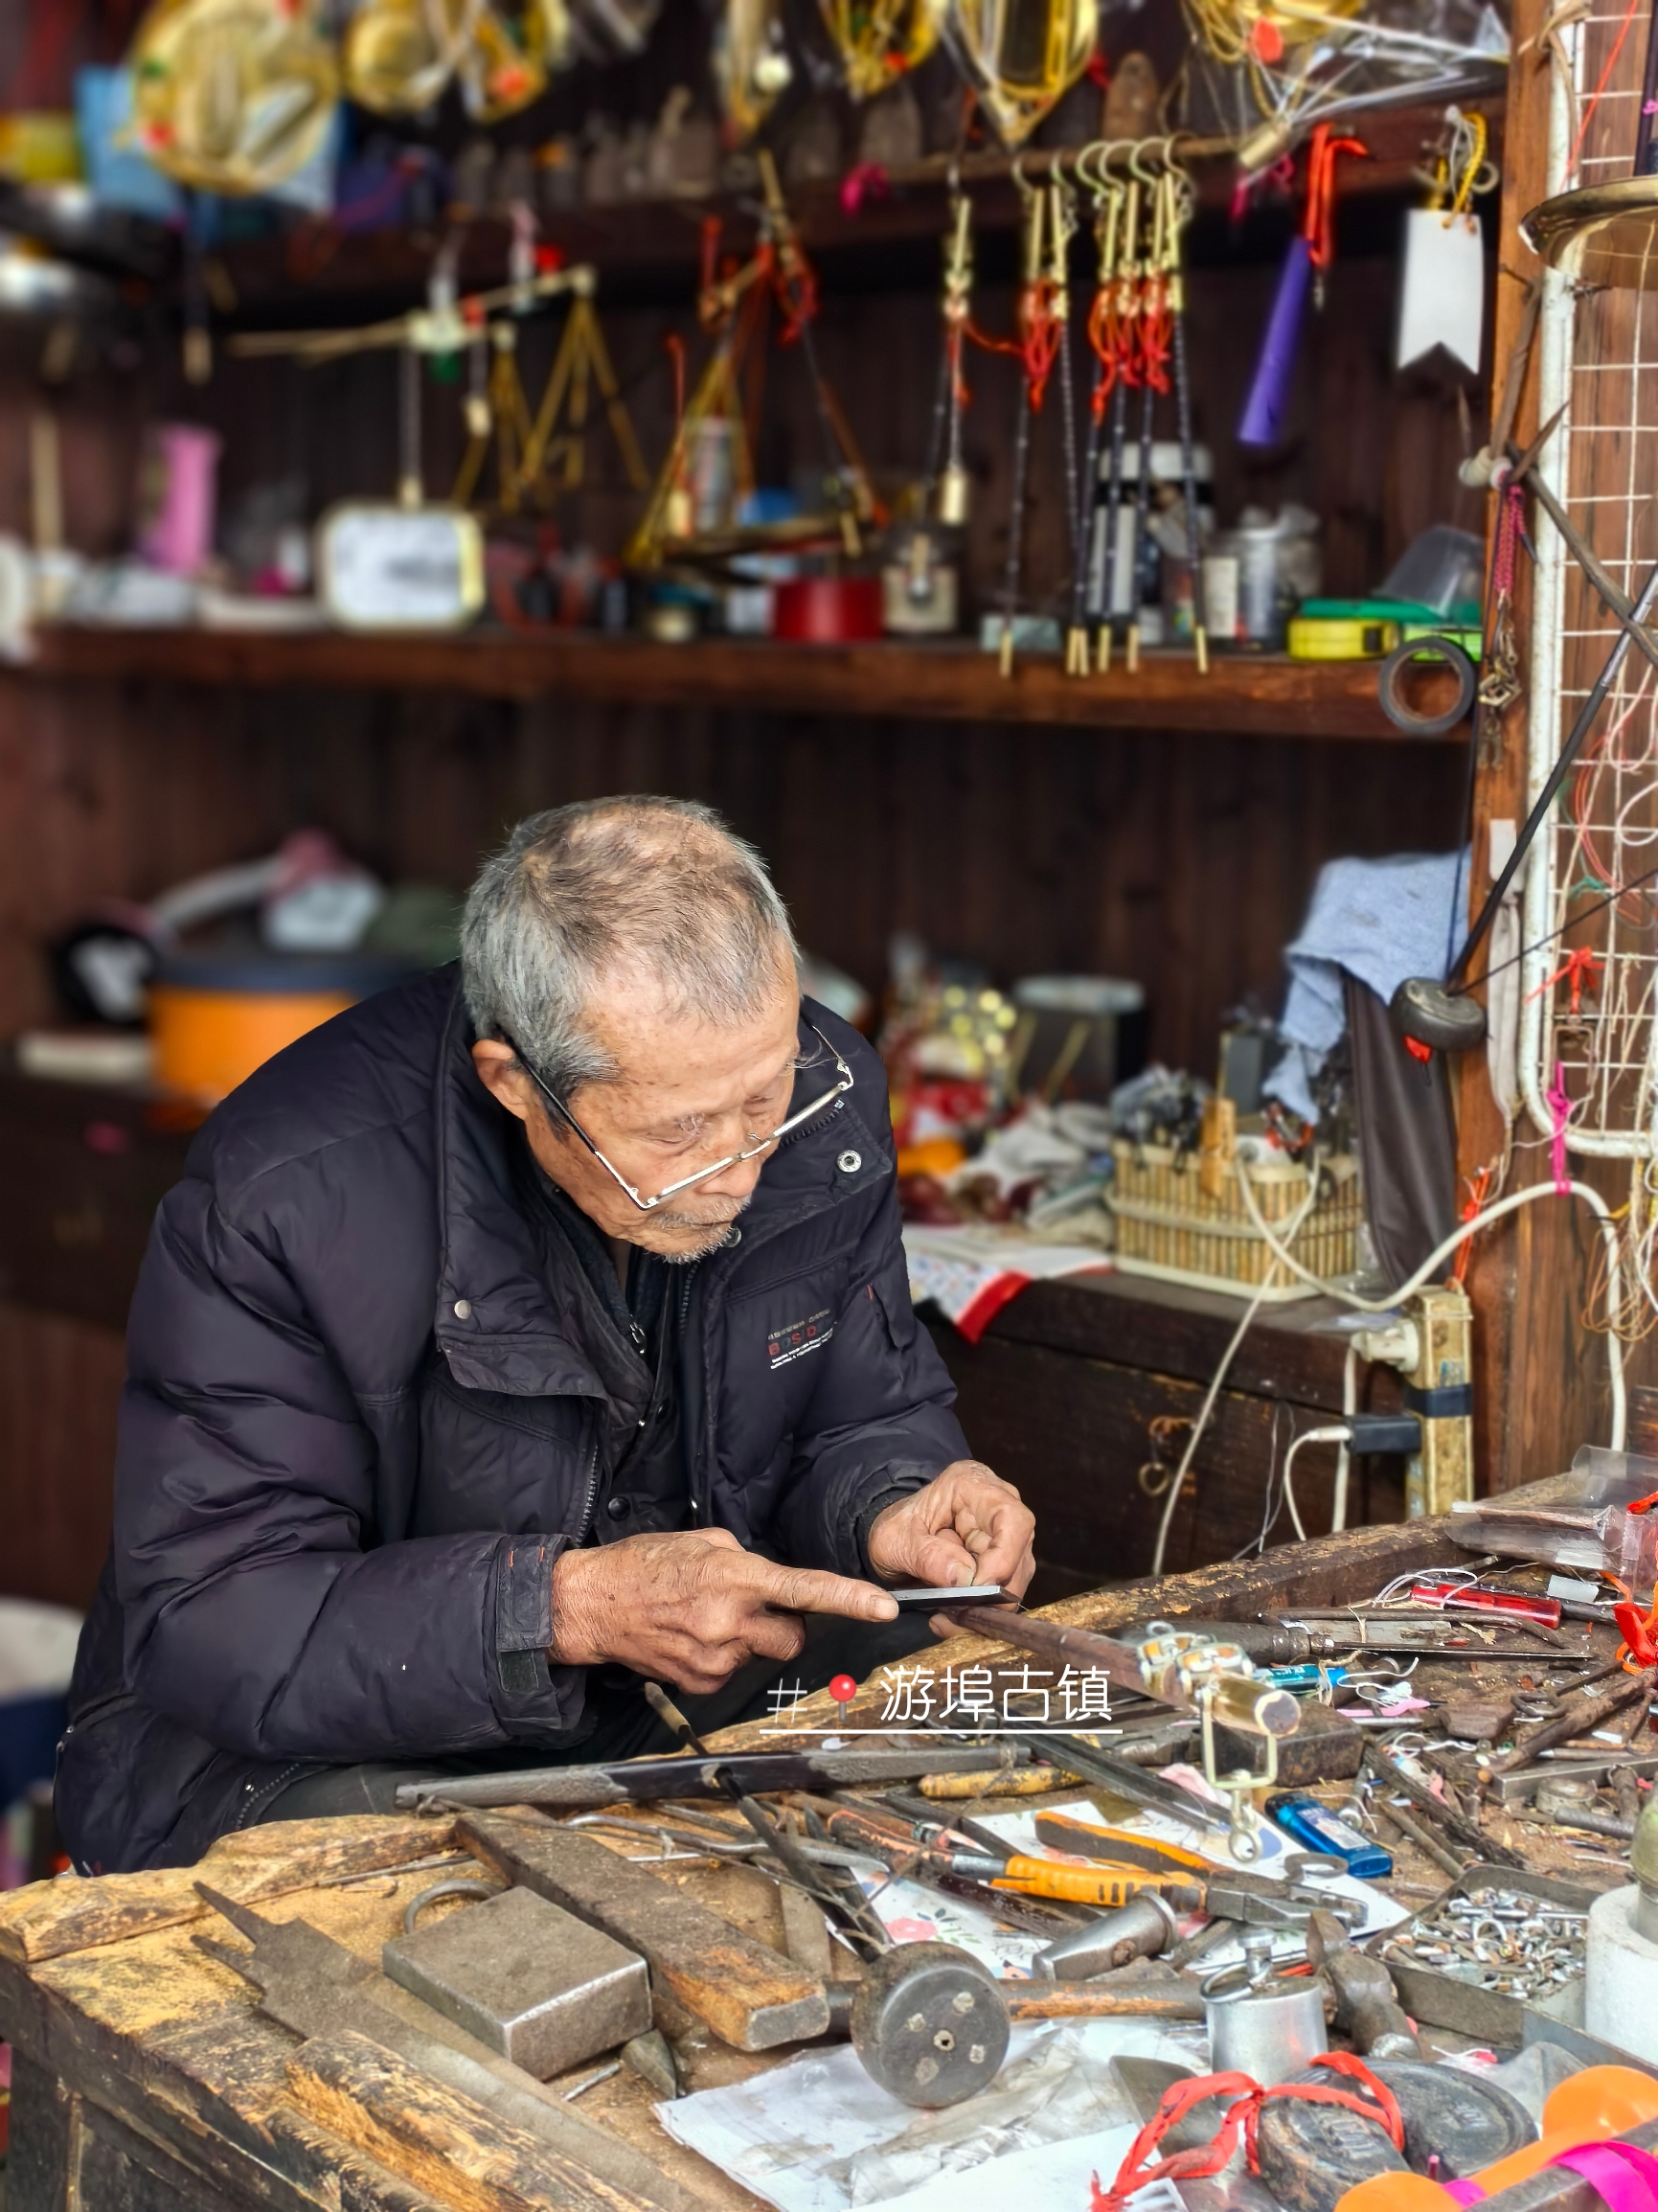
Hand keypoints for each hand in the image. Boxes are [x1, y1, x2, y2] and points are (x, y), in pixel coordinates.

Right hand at [549, 1529, 898, 1695]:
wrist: (591, 1605)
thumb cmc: (643, 1565)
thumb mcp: (700, 1541)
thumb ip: (745, 1561)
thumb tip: (768, 1580)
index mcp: (734, 1578)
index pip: (804, 1590)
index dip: (849, 1599)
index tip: (884, 1607)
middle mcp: (730, 1622)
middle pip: (793, 1638)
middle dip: (786, 1626)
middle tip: (755, 1609)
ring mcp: (716, 1658)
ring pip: (759, 1654)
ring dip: (746, 1639)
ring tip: (705, 1619)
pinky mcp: (700, 1684)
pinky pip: (733, 1671)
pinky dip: (722, 1656)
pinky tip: (691, 1639)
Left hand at [865, 1461, 1035, 1636]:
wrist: (895, 1541)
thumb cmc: (896, 1529)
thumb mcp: (896, 1540)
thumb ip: (926, 1556)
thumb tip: (965, 1578)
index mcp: (973, 1486)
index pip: (1012, 1518)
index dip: (1004, 1557)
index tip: (976, 1588)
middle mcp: (998, 1509)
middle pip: (1019, 1555)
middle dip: (990, 1593)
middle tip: (955, 1613)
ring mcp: (1004, 1538)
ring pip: (1014, 1582)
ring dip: (982, 1608)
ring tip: (944, 1618)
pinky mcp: (1002, 1565)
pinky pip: (1000, 1596)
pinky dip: (977, 1612)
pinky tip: (950, 1617)